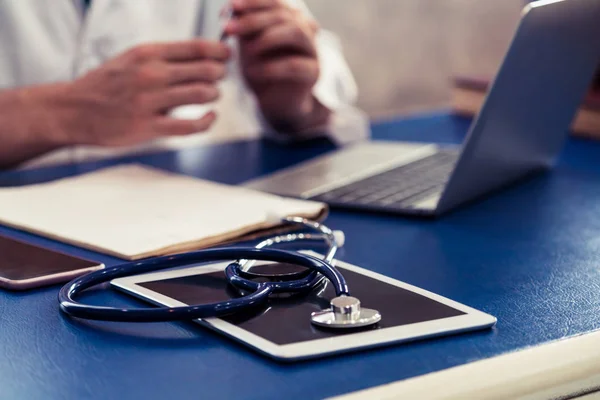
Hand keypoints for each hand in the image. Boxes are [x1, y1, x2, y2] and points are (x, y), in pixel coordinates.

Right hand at [59, 40, 230, 146]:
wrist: (74, 110)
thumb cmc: (106, 85)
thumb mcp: (131, 59)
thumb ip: (163, 58)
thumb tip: (202, 57)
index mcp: (147, 53)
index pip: (196, 48)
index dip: (219, 52)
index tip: (226, 57)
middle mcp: (151, 74)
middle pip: (206, 71)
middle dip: (219, 75)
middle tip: (218, 79)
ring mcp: (150, 101)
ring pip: (203, 94)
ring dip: (214, 95)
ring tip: (211, 96)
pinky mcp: (150, 127)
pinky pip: (192, 125)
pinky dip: (208, 121)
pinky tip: (210, 117)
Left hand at [224, 0, 329, 132]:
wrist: (274, 101)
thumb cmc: (261, 69)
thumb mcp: (247, 45)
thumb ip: (243, 28)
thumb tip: (230, 9)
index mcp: (289, 17)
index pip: (275, 2)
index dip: (254, 2)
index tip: (231, 7)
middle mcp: (305, 28)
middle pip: (284, 15)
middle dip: (253, 20)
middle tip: (230, 29)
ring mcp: (312, 49)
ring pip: (296, 32)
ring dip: (267, 38)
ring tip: (246, 51)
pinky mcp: (313, 72)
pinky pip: (294, 64)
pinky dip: (271, 67)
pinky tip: (253, 72)